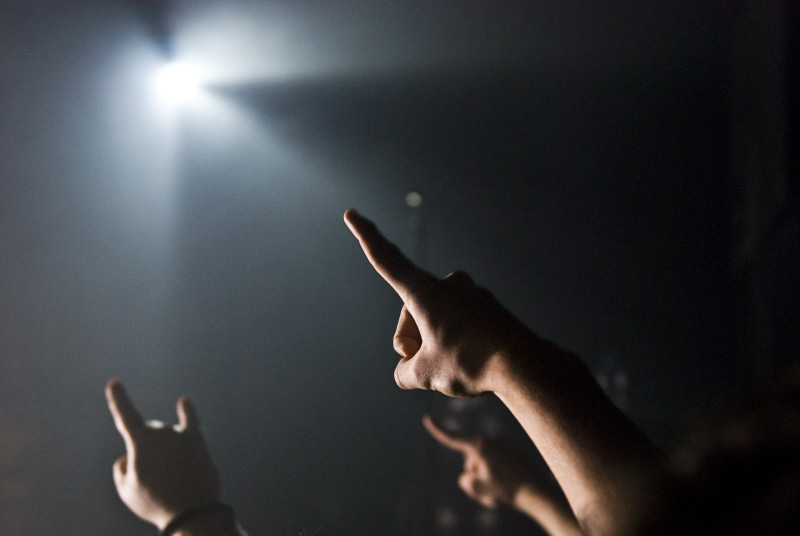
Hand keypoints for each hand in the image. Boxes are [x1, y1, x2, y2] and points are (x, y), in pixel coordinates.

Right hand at [105, 380, 219, 530]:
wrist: (191, 510)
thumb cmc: (155, 501)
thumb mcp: (126, 489)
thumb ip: (123, 467)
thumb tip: (132, 455)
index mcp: (140, 440)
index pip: (125, 415)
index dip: (118, 399)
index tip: (114, 382)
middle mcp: (161, 431)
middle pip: (147, 434)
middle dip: (145, 452)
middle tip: (152, 480)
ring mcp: (180, 434)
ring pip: (164, 438)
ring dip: (164, 452)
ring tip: (170, 478)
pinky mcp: (196, 441)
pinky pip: (190, 422)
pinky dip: (187, 412)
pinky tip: (184, 402)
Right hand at [344, 209, 531, 396]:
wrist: (524, 365)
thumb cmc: (469, 363)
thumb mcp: (425, 374)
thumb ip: (406, 371)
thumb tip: (408, 370)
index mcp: (424, 292)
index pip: (386, 260)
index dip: (366, 238)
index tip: (352, 213)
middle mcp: (447, 285)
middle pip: (411, 314)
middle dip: (412, 342)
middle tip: (426, 368)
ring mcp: (470, 294)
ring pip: (436, 321)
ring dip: (435, 345)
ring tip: (455, 368)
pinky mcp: (488, 307)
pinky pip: (460, 326)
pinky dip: (458, 344)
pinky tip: (473, 362)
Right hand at [424, 416, 582, 535]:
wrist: (539, 492)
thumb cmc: (507, 490)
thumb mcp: (478, 489)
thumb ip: (466, 479)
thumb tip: (469, 473)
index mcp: (480, 446)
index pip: (453, 438)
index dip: (438, 429)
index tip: (427, 418)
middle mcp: (492, 439)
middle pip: (470, 458)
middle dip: (474, 472)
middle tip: (493, 486)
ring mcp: (503, 443)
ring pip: (483, 461)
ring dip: (487, 473)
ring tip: (505, 485)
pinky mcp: (512, 449)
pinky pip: (496, 461)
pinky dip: (498, 472)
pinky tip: (510, 482)